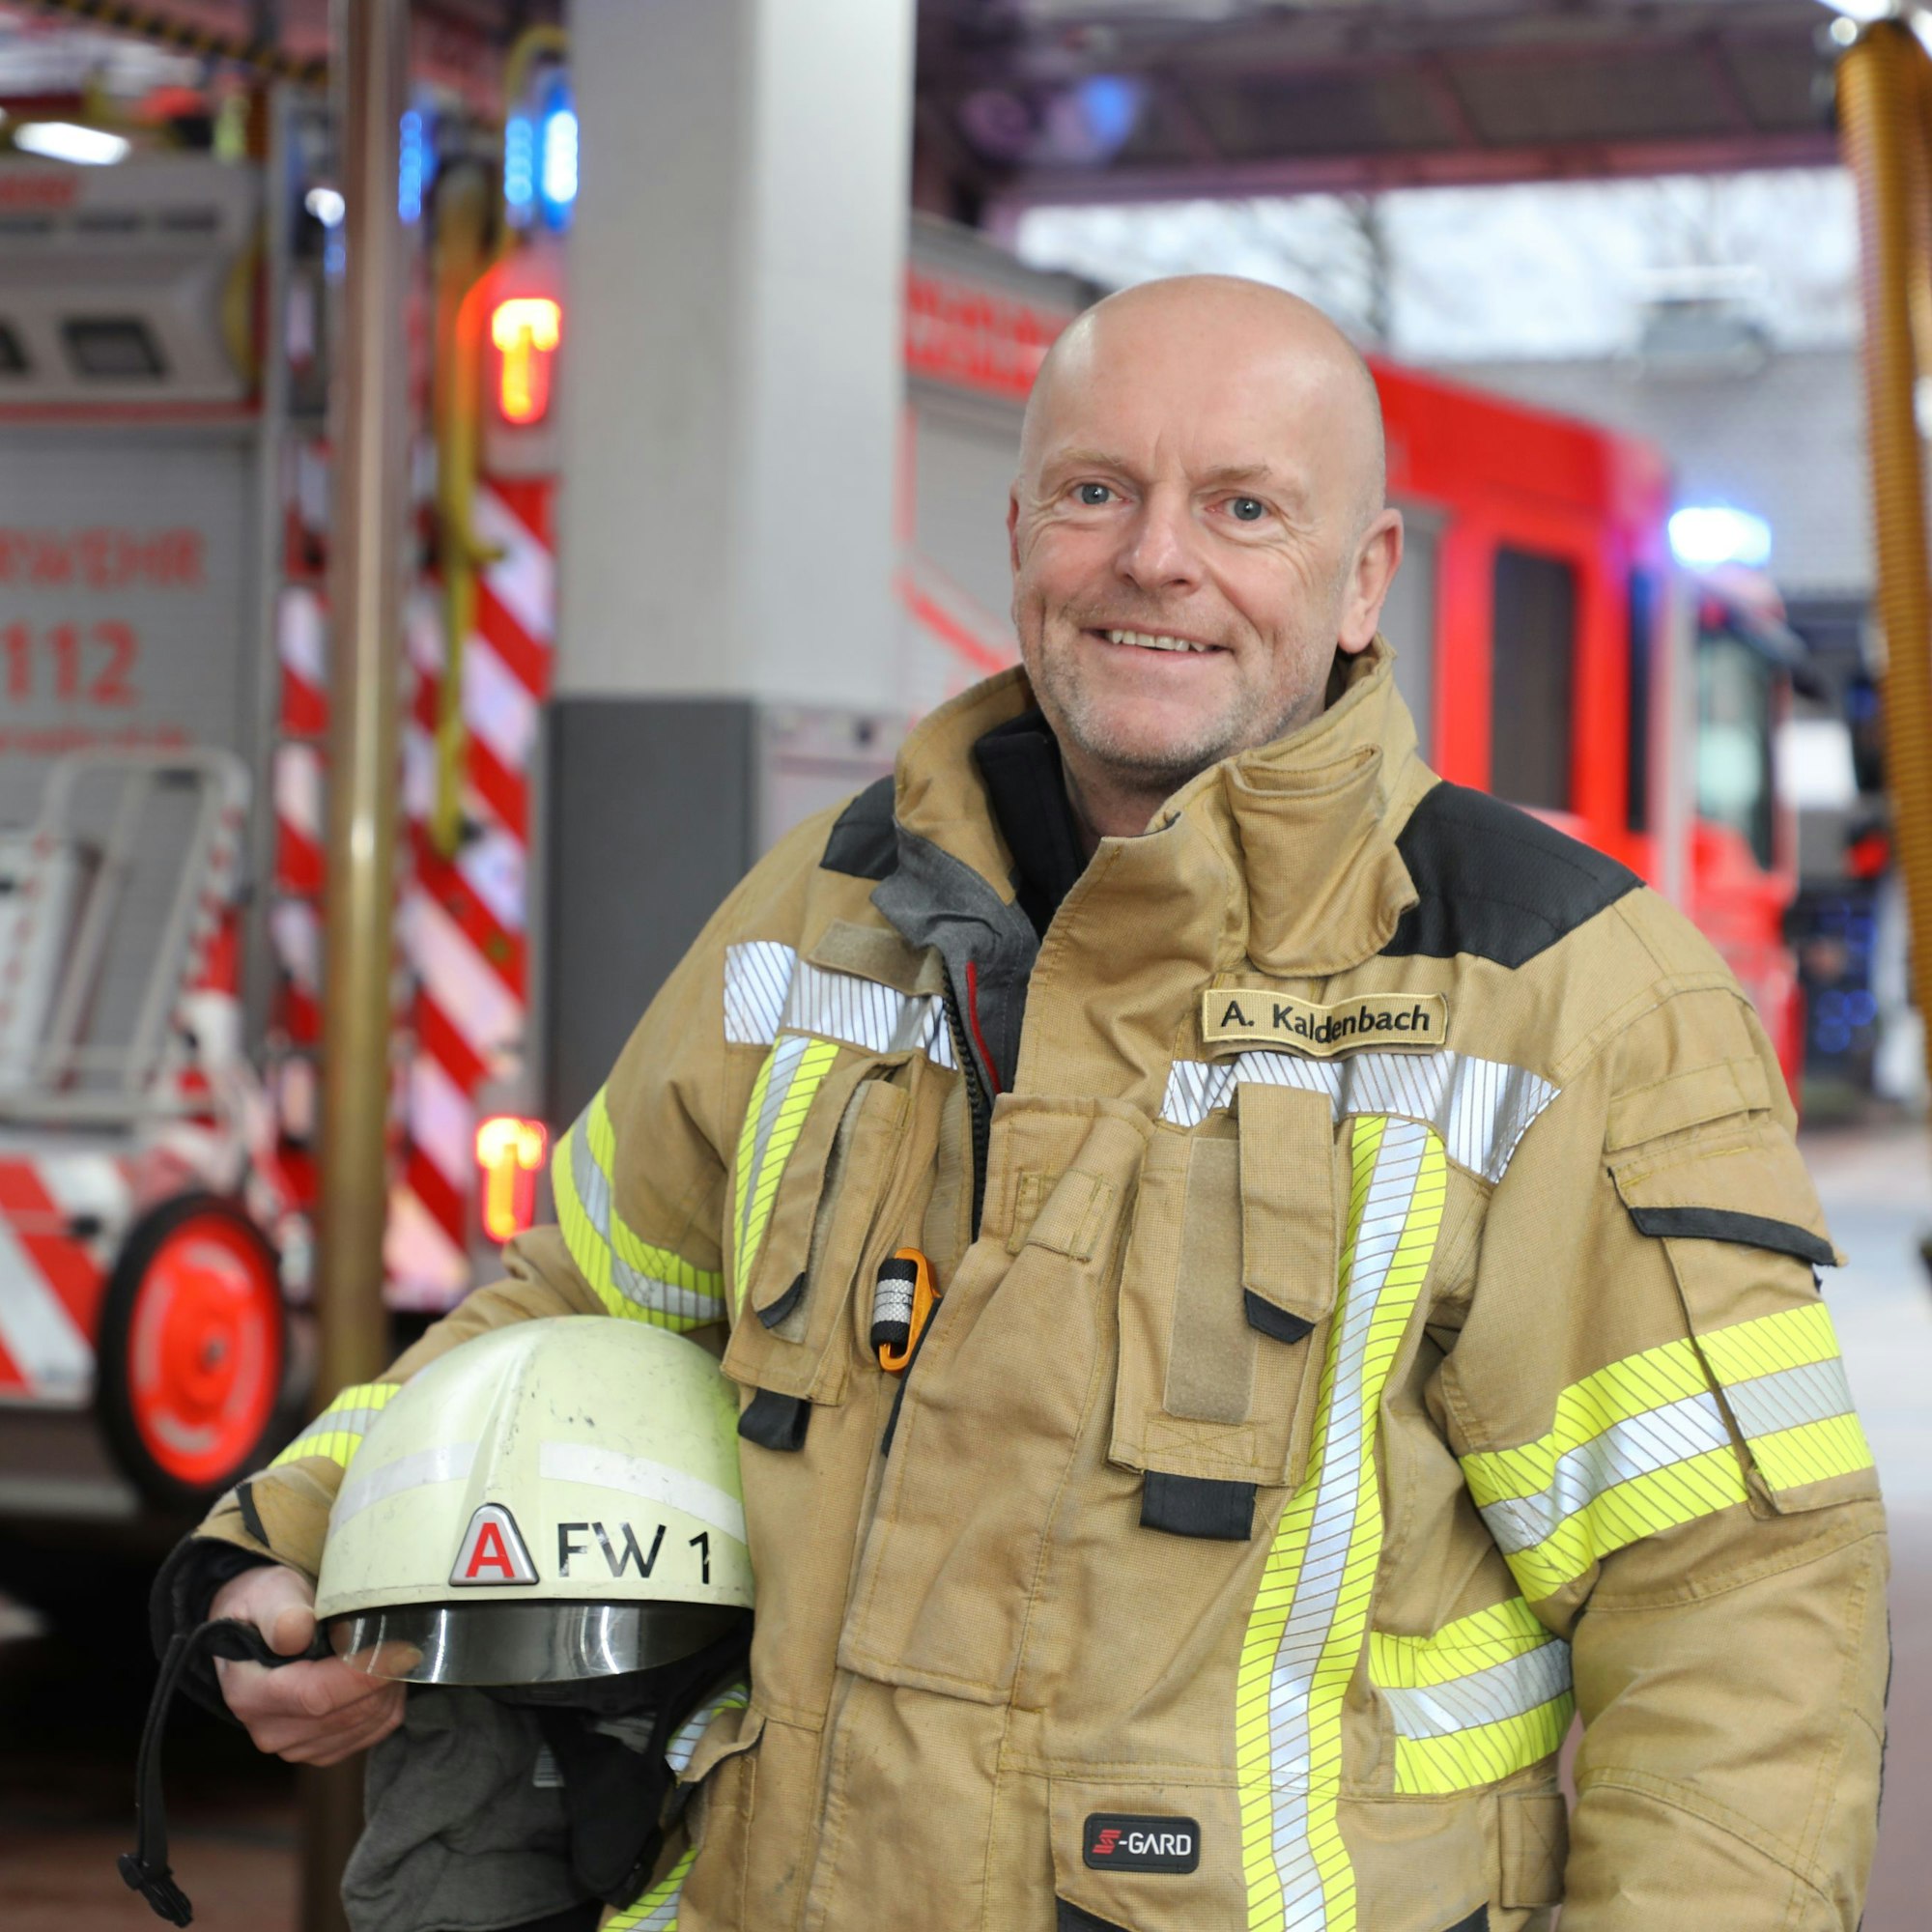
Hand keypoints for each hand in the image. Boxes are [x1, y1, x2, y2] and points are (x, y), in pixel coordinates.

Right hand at [209, 1563, 404, 1765]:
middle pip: (346, 1714)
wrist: (255, 1632)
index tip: (405, 1649)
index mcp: (250, 1693)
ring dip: (389, 1691)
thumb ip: (279, 1611)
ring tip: (389, 1654)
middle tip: (404, 1642)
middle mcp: (269, 1730)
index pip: (317, 1695)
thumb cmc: (265, 1607)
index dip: (365, 1675)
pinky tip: (381, 1677)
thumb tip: (296, 1633)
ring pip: (364, 1726)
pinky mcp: (318, 1750)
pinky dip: (386, 1706)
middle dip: (385, 1679)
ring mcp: (294, 1746)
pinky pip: (369, 1735)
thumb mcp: (266, 1594)